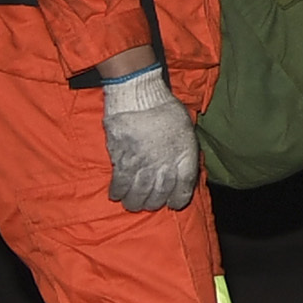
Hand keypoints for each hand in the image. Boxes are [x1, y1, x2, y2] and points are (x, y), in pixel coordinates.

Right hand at [100, 62, 201, 211]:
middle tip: (149, 204)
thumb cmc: (165, 110)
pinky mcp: (122, 160)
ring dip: (135, 202)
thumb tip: (181, 164)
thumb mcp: (186, 130)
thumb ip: (184, 150)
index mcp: (184, 155)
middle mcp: (165, 164)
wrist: (140, 99)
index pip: (185, 185)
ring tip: (133, 204)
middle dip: (154, 202)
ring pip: (139, 192)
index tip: (174, 204)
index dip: (179, 198)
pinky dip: (118, 191)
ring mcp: (143, 164)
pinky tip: (116, 195)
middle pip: (160, 193)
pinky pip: (120, 182)